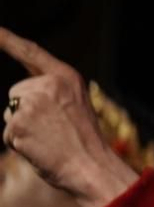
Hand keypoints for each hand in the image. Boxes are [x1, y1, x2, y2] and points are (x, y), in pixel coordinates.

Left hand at [1, 29, 138, 206]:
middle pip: (17, 92)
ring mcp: (31, 103)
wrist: (92, 166)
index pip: (31, 53)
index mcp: (66, 77)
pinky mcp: (17, 124)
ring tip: (48, 140)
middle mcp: (47, 85)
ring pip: (10, 113)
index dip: (9, 40)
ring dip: (21, 128)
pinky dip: (18, 144)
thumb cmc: (84, 141)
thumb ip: (51, 92)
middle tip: (52, 130)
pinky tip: (39, 148)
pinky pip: (7, 132)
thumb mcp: (74, 105)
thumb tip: (20, 95)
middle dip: (25, 110)